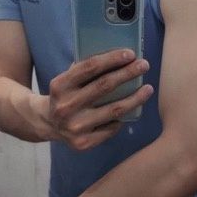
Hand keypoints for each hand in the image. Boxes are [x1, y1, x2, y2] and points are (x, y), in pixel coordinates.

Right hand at [35, 49, 153, 150]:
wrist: (48, 124)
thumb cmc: (66, 95)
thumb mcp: (67, 79)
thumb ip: (85, 69)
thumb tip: (119, 56)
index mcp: (60, 86)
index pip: (89, 67)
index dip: (112, 59)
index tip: (130, 53)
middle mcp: (66, 106)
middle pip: (104, 86)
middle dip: (128, 73)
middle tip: (144, 65)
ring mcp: (75, 127)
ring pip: (114, 109)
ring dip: (135, 98)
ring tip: (148, 88)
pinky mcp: (84, 142)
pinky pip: (112, 127)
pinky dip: (124, 117)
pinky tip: (133, 109)